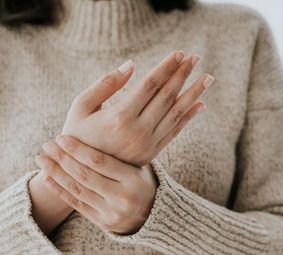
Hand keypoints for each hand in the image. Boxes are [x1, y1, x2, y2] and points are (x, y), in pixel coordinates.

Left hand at [35, 135, 157, 234]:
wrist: (154, 214)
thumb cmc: (140, 179)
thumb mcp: (138, 163)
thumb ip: (120, 148)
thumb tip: (103, 114)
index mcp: (133, 178)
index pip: (99, 161)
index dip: (77, 149)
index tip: (61, 137)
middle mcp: (123, 197)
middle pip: (85, 175)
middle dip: (62, 159)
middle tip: (47, 144)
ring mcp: (112, 212)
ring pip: (78, 190)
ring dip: (56, 173)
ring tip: (41, 159)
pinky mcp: (103, 223)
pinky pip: (76, 204)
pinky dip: (59, 191)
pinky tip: (47, 179)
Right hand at [61, 51, 212, 166]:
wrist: (78, 174)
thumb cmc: (75, 134)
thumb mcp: (81, 106)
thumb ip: (105, 84)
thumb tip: (131, 65)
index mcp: (119, 117)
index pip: (150, 85)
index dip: (166, 67)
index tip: (180, 53)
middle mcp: (137, 132)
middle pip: (167, 97)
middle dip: (183, 75)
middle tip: (196, 57)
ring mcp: (146, 145)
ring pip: (176, 114)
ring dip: (193, 94)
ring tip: (206, 77)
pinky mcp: (150, 154)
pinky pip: (174, 132)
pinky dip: (188, 117)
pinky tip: (199, 104)